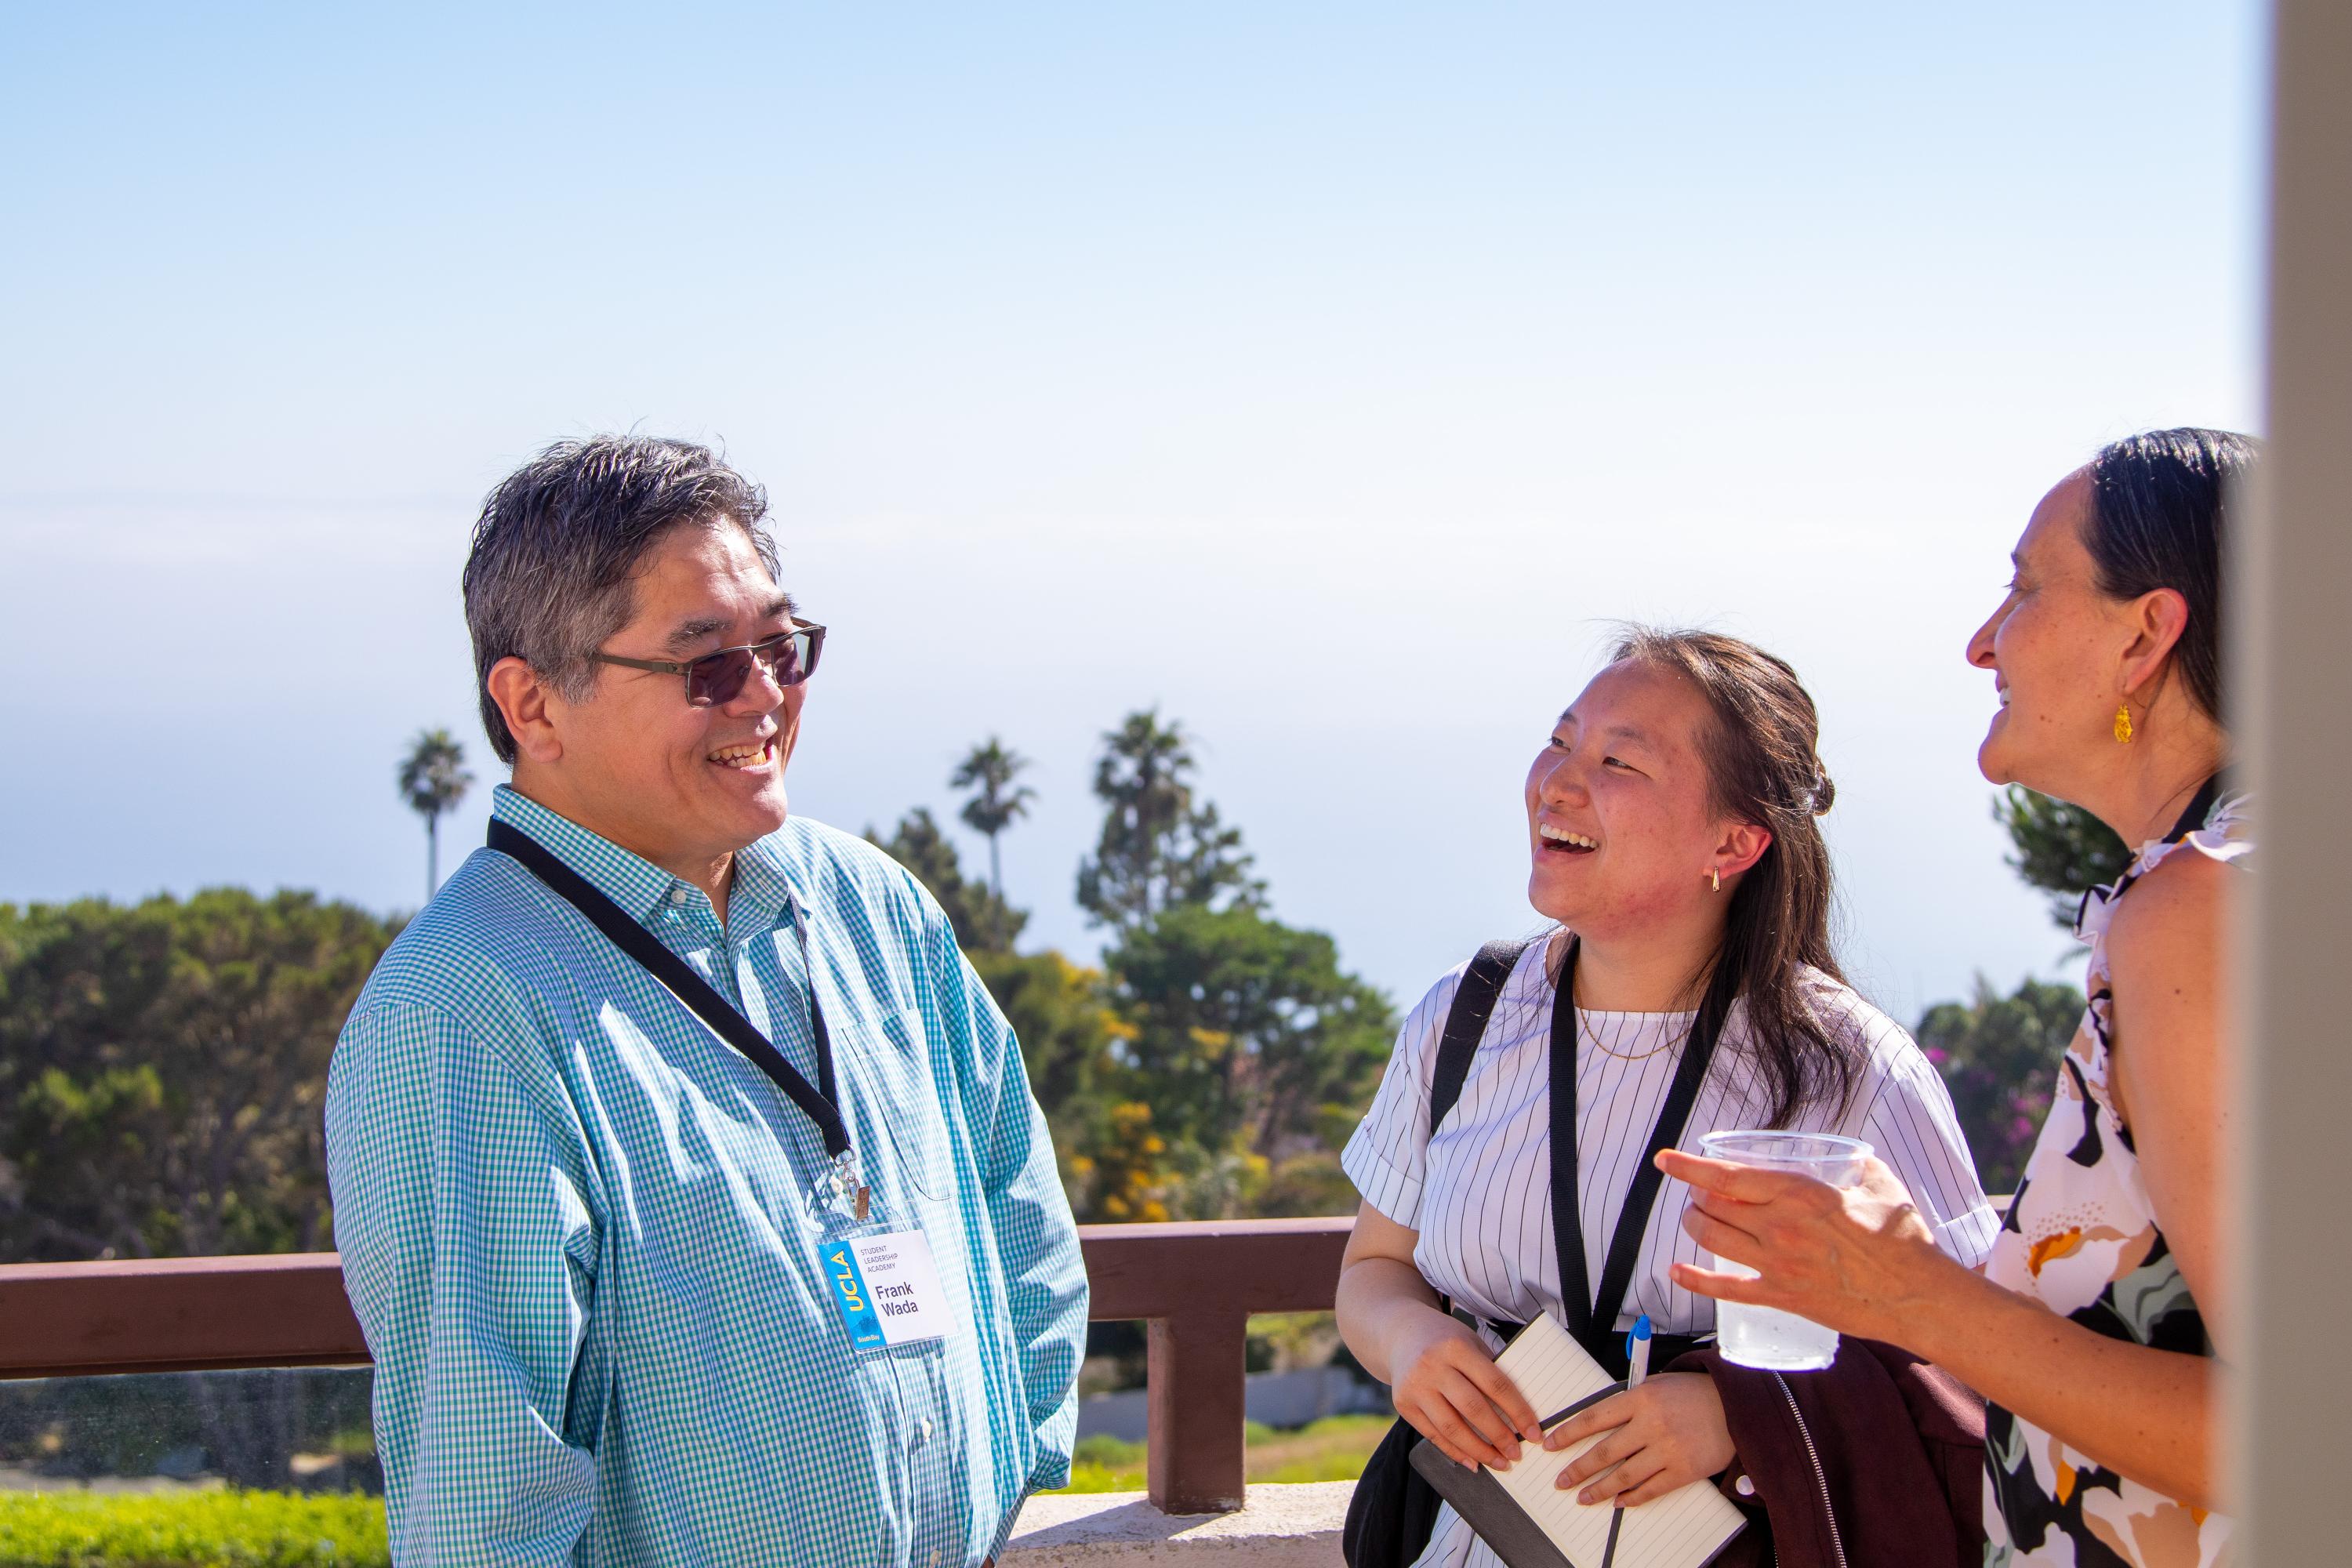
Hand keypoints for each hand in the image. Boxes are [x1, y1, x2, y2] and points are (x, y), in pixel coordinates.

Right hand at [1389, 1309, 1543, 1470]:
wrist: (1401, 1333)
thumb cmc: (1446, 1340)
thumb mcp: (1470, 1343)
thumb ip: (1490, 1372)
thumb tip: (1519, 1415)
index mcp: (1456, 1347)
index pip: (1495, 1384)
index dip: (1518, 1412)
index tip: (1534, 1433)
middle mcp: (1433, 1366)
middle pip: (1473, 1408)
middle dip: (1500, 1436)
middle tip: (1517, 1454)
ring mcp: (1415, 1386)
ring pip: (1452, 1428)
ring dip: (1479, 1451)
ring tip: (1499, 1463)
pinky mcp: (1403, 1404)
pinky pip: (1433, 1435)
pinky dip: (1455, 1452)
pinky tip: (1473, 1462)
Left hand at [1542, 1372, 1733, 1507]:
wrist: (1736, 1406)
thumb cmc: (1694, 1392)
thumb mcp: (1656, 1384)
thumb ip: (1629, 1402)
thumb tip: (1600, 1422)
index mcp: (1639, 1399)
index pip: (1593, 1418)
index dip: (1569, 1433)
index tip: (1551, 1444)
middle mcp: (1650, 1425)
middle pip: (1603, 1452)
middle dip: (1577, 1469)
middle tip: (1561, 1480)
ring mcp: (1667, 1450)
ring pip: (1623, 1475)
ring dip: (1599, 1489)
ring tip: (1583, 1497)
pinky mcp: (1684, 1471)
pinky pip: (1651, 1489)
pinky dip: (1632, 1498)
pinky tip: (1618, 1502)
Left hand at [1655, 1149, 1952, 1345]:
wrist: (1919, 1295)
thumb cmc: (1903, 1239)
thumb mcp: (1878, 1184)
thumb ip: (1853, 1165)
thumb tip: (1844, 1156)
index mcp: (1801, 1194)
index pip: (1728, 1177)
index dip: (1689, 1167)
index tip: (1665, 1160)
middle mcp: (1781, 1227)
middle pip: (1714, 1207)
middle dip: (1697, 1196)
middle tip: (1698, 1192)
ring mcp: (1779, 1265)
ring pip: (1713, 1240)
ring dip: (1694, 1226)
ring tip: (1694, 1219)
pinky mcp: (1783, 1298)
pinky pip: (1726, 1289)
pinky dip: (1695, 1279)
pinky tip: (1677, 1271)